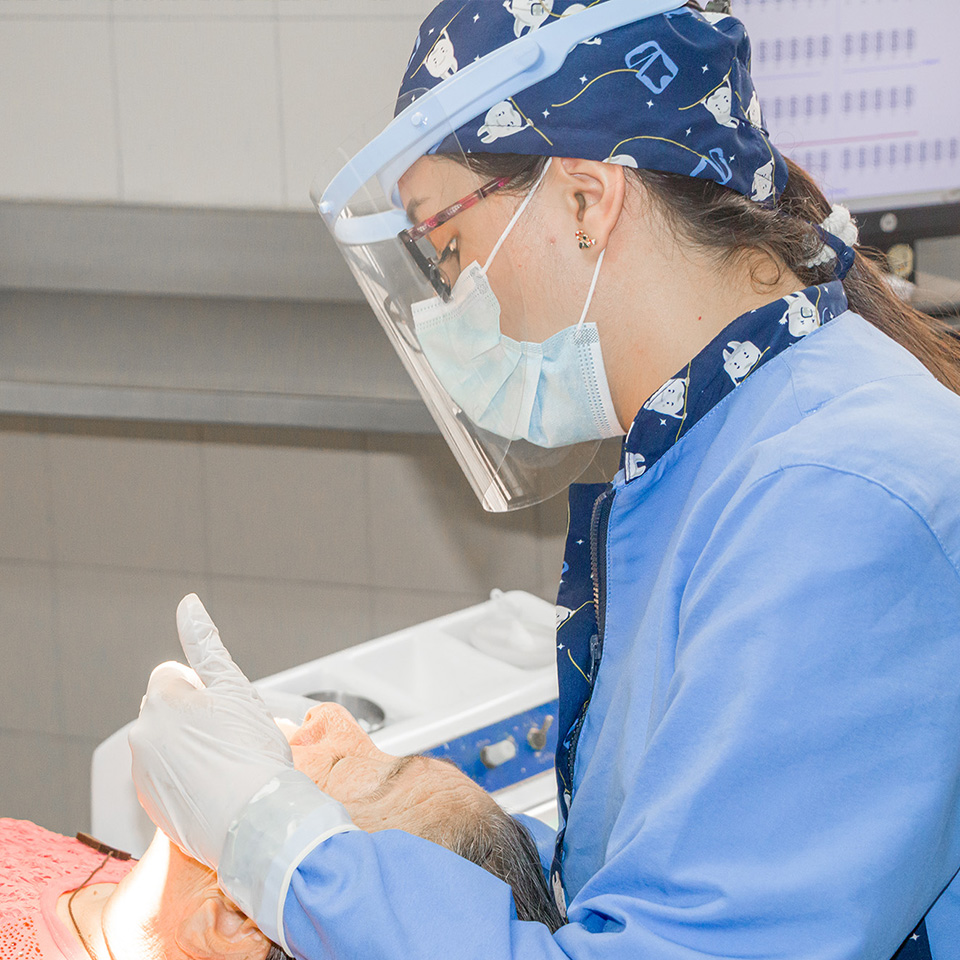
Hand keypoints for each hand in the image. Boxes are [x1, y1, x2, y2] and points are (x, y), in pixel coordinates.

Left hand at [129, 594, 295, 869]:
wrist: (257, 822)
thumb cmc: (252, 752)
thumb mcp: (236, 687)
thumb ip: (205, 643)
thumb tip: (187, 603)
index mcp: (161, 699)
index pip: (175, 675)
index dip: (206, 689)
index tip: (228, 711)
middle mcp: (143, 733)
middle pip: (170, 710)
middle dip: (194, 716)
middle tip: (231, 737)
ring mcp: (143, 772)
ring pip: (168, 743)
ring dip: (190, 746)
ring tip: (227, 765)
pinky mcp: (149, 805)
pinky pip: (166, 777)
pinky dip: (186, 778)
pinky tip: (216, 787)